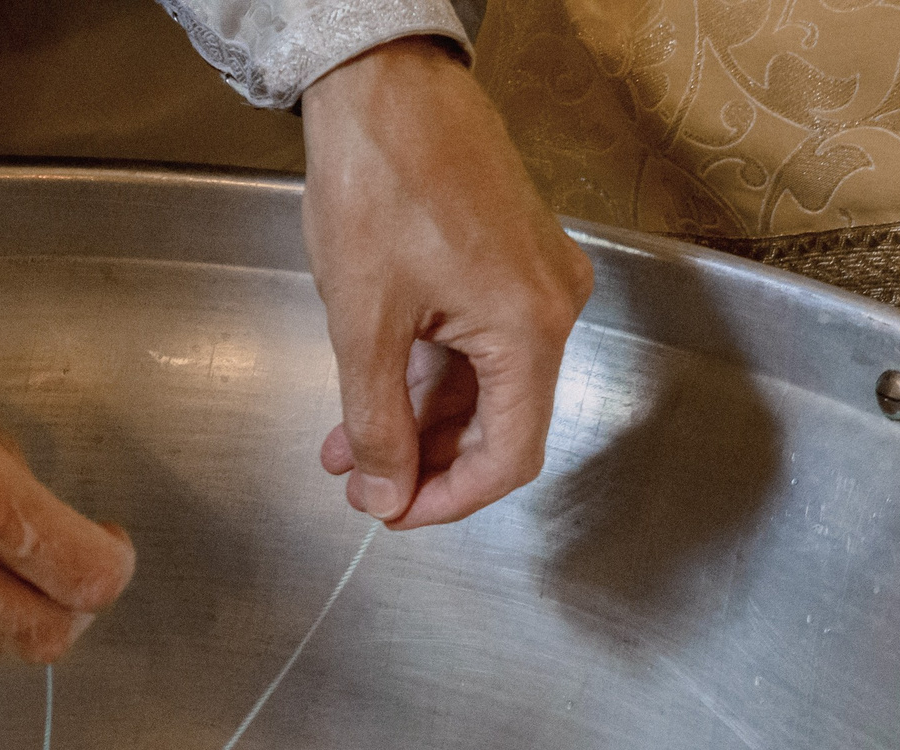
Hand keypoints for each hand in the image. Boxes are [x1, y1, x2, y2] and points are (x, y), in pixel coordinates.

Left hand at [301, 38, 594, 528]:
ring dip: (415, 419)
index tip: (396, 514)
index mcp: (531, 325)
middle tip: (365, 484)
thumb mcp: (365, 322)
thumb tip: (386, 492)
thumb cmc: (382, 177)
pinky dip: (426, 374)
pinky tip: (373, 391)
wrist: (382, 85)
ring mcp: (534, 279)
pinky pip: (476, 342)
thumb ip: (377, 422)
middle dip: (423, 460)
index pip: (509, 456)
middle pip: (497, 423)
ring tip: (349, 443)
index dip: (450, 500)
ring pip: (481, 384)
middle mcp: (550, 304)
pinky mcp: (508, 259)